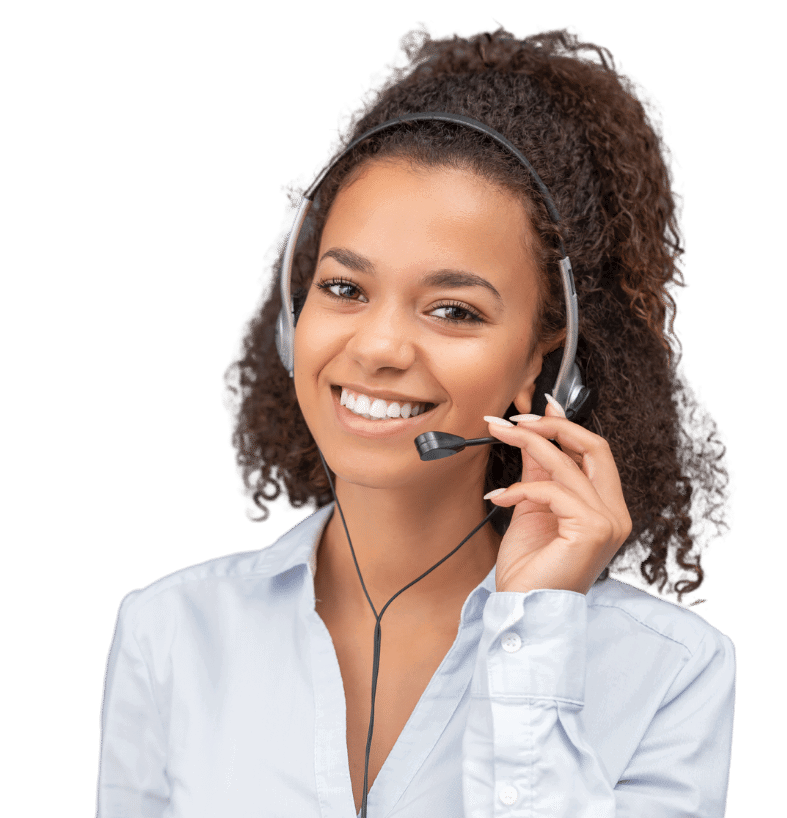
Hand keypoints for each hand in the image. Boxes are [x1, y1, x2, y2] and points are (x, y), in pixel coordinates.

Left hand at [484, 399, 631, 594]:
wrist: (524, 609)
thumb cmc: (530, 568)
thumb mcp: (531, 507)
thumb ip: (537, 470)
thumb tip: (532, 432)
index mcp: (606, 508)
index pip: (594, 453)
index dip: (565, 426)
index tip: (534, 409)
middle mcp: (615, 514)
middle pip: (594, 447)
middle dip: (551, 426)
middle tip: (514, 421)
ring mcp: (609, 523)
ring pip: (568, 464)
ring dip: (526, 444)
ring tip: (497, 438)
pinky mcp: (593, 531)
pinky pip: (553, 491)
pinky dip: (521, 488)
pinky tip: (499, 497)